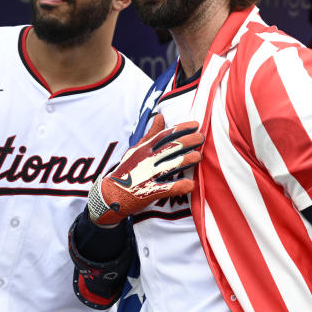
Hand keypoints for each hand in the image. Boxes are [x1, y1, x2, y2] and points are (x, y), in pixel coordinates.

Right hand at [87, 114, 203, 225]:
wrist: (110, 194)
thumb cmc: (126, 170)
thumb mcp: (136, 149)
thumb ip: (150, 134)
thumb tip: (160, 116)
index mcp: (143, 149)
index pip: (165, 135)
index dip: (181, 128)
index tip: (195, 124)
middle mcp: (146, 160)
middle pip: (170, 147)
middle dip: (188, 141)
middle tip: (201, 138)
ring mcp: (147, 176)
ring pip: (171, 165)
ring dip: (186, 160)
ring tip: (198, 156)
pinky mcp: (149, 192)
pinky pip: (167, 189)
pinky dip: (179, 186)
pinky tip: (191, 184)